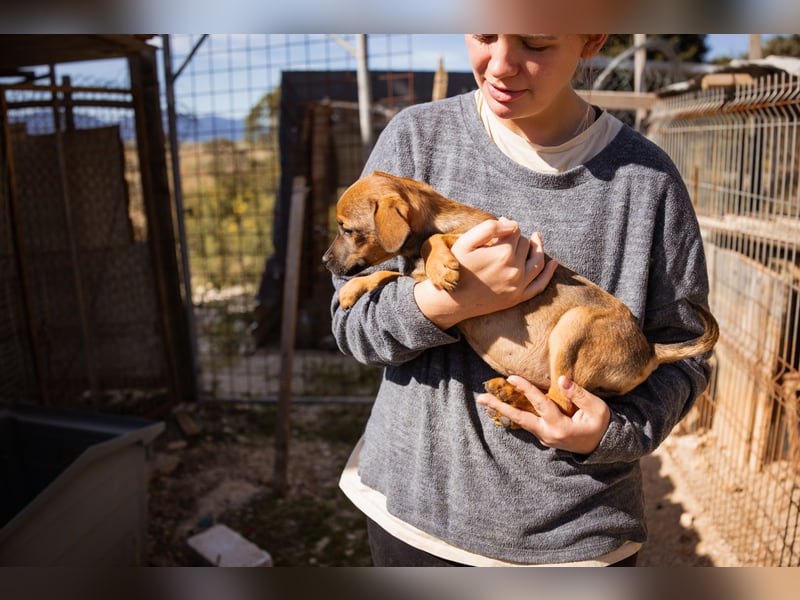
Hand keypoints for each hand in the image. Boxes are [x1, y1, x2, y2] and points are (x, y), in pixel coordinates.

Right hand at [414, 219, 556, 328]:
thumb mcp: (466, 242)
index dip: (507, 224)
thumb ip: (489, 228)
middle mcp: (514, 269)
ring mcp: (518, 285)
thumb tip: (511, 224)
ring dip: (539, 248)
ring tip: (537, 238)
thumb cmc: (457, 268)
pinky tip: (553, 263)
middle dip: (518, 237)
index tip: (499, 224)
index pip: (514, 231)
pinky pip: (539, 285)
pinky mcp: (518, 297)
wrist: (451, 301)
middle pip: (525, 244)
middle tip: (507, 235)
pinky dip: (548, 273)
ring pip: (537, 261)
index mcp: (503, 253)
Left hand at [477, 374, 610, 454]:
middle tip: (481, 398)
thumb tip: (562, 380)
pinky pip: (526, 422)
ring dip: (503, 410)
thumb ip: (579, 394)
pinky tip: (503, 405)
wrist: (602, 446)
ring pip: (520, 421)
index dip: (526, 389)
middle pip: (519, 419)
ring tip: (485, 399)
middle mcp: (548, 434)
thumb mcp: (597, 408)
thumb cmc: (600, 425)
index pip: (539, 404)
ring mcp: (544, 437)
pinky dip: (514, 412)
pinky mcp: (544, 436)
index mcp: (560, 427)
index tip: (512, 378)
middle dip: (500, 407)